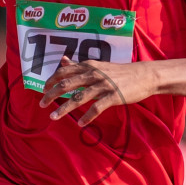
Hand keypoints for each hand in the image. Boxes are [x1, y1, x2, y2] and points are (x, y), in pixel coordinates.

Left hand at [39, 57, 154, 126]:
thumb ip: (79, 65)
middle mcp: (93, 74)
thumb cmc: (120, 72)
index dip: (51, 80)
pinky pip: (97, 108)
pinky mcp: (113, 96)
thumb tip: (63, 60)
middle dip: (51, 94)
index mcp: (88, 66)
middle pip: (67, 84)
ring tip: (53, 117)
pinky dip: (87, 117)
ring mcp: (103, 85)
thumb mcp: (98, 65)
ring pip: (78, 97)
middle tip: (42, 104)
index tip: (42, 89)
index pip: (64, 71)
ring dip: (63, 108)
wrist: (144, 75)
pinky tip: (80, 124)